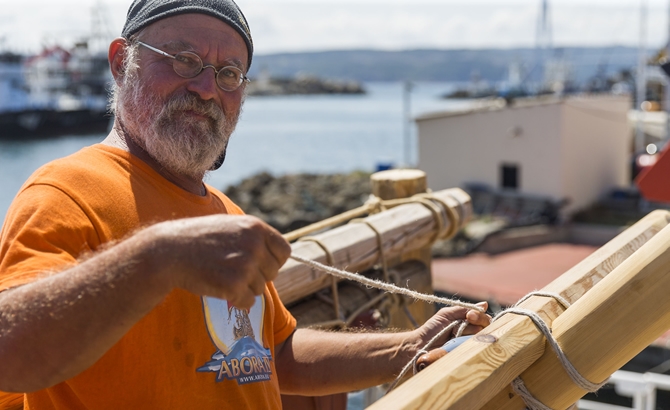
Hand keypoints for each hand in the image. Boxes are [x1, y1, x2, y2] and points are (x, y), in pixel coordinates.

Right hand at [146, 214, 290, 308]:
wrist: (169, 251)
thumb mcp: (231, 226)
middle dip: (256, 276)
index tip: (260, 264)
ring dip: (244, 288)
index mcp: (255, 227)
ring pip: (260, 288)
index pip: (284, 251)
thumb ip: (255, 237)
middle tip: (232, 271)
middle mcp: (254, 244)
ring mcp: (245, 265)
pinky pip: (248, 302)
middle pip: (273, 273)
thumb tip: (280, 255)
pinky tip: (220, 288)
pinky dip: (237, 301)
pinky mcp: (234, 285)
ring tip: (221, 275)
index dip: (274, 260)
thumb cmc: (199, 239)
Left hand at [414, 302, 490, 347]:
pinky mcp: (467, 356)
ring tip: (455, 334)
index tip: (469, 315)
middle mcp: (472, 335)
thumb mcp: (447, 314)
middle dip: (477, 321)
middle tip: (467, 320)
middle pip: (487, 327)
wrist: (421, 345)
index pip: (484, 319)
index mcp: (468, 324)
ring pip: (482, 337)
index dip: (480, 316)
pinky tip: (461, 343)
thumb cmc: (433, 329)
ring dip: (469, 332)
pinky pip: (475, 349)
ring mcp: (470, 346)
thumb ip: (464, 309)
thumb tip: (484, 304)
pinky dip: (469, 344)